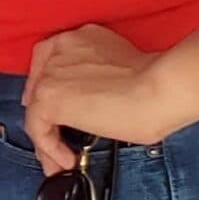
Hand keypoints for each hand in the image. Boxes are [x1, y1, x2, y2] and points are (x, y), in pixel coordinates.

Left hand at [23, 25, 193, 173]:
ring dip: (47, 139)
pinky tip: (68, 160)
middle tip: (55, 140)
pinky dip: (49, 148)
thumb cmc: (158, 85)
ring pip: (37, 109)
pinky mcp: (49, 98)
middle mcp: (63, 49)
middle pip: (39, 86)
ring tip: (61, 161)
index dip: (49, 86)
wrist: (161, 89)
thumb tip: (93, 110)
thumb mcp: (122, 73)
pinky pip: (37, 127)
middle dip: (46, 116)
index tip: (55, 108)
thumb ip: (99, 82)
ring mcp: (52, 72)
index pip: (51, 60)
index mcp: (83, 38)